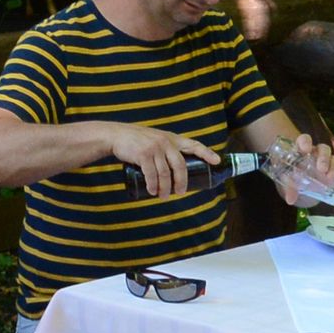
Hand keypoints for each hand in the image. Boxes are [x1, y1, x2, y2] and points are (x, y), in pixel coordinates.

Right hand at [100, 121, 219, 193]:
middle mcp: (166, 142)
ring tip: (163, 196)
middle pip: (180, 166)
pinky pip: (151, 174)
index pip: (194, 145)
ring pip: (165, 173)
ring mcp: (154, 148)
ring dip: (165, 188)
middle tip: (180, 193)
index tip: (217, 161)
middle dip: (181, 182)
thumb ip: (166, 150)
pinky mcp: (143, 154)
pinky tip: (152, 191)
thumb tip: (174, 171)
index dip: (207, 153)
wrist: (116, 135)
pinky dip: (153, 185)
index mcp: (172, 139)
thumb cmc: (137, 141)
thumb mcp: (155, 140)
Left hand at [267, 134, 333, 204]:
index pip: (304, 140)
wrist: (299, 185)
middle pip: (323, 149)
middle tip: (322, 169)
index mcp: (301, 150)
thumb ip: (289, 186)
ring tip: (330, 178)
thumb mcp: (287, 180)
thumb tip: (290, 199)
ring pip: (333, 159)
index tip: (306, 149)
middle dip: (324, 158)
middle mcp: (315, 153)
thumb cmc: (290, 176)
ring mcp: (326, 162)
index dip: (306, 142)